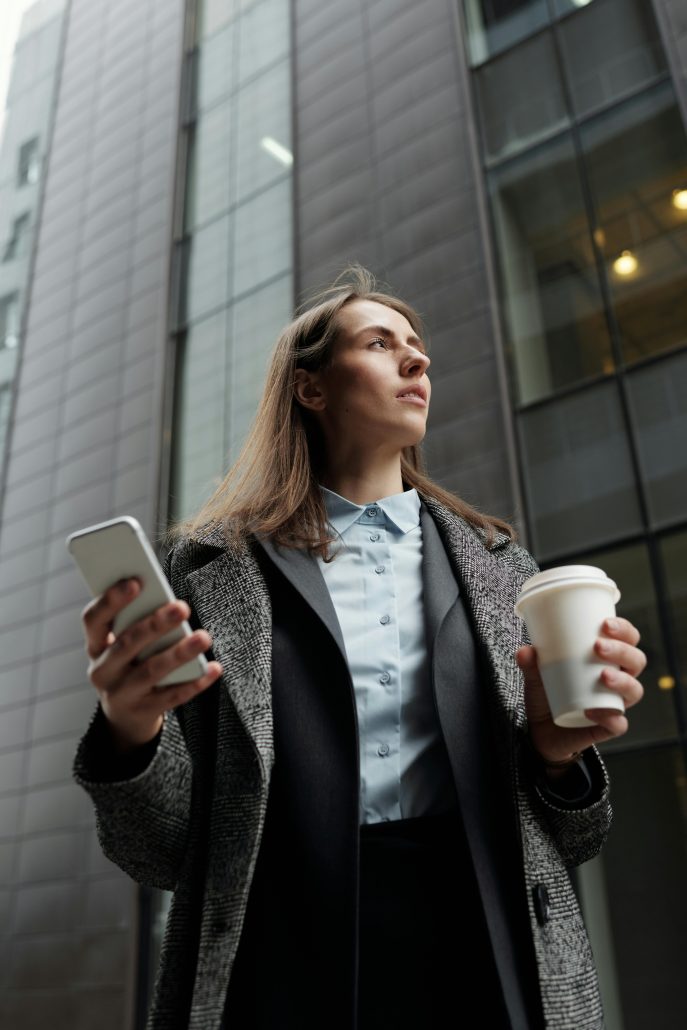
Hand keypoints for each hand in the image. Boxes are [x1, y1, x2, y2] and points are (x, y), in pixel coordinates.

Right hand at [82, 578, 222, 751]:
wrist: (124, 716)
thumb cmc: (129, 663)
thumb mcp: (122, 644)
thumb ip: (136, 623)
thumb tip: (167, 599)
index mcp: (95, 646)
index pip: (93, 619)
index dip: (111, 600)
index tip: (135, 582)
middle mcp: (102, 671)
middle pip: (127, 644)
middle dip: (156, 624)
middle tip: (182, 607)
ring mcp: (120, 694)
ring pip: (151, 671)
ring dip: (179, 653)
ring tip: (203, 637)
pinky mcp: (143, 712)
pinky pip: (172, 696)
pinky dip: (195, 682)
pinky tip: (213, 668)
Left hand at [515, 616, 645, 771]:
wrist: (540, 729)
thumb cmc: (547, 693)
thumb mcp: (536, 675)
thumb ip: (530, 663)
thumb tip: (525, 650)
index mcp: (608, 659)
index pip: (629, 640)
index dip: (625, 630)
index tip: (605, 624)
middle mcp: (619, 679)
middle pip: (637, 661)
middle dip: (622, 650)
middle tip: (598, 646)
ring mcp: (616, 703)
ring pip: (634, 690)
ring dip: (623, 681)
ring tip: (603, 675)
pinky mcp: (608, 727)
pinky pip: (619, 723)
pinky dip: (610, 717)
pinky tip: (592, 711)